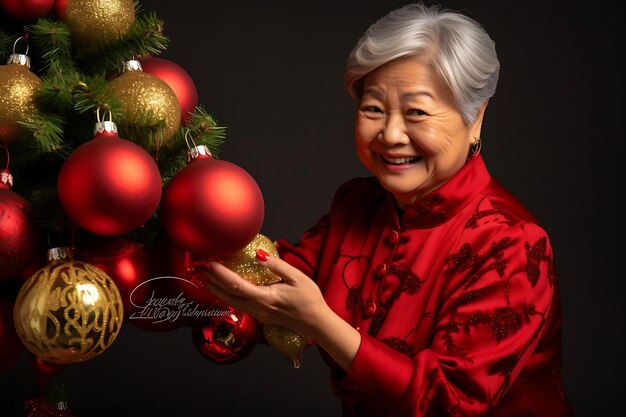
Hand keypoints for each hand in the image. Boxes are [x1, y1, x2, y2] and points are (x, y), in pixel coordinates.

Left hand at [205, 250, 328, 335]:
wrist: (316, 323)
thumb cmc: (309, 299)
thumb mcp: (298, 278)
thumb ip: (278, 266)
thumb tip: (259, 254)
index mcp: (265, 297)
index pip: (236, 284)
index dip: (221, 274)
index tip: (211, 263)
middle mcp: (257, 308)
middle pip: (228, 295)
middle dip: (213, 282)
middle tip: (201, 269)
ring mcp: (258, 314)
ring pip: (231, 302)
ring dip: (217, 290)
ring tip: (207, 279)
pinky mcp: (260, 316)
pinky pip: (238, 305)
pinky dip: (227, 296)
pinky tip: (223, 290)